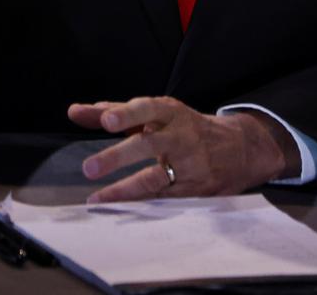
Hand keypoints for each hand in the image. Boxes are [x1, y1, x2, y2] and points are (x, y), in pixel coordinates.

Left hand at [67, 96, 297, 201]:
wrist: (240, 148)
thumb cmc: (185, 127)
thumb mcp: (156, 113)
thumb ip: (115, 112)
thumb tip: (75, 112)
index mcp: (171, 112)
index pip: (147, 108)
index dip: (127, 113)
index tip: (107, 120)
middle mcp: (181, 135)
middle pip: (149, 144)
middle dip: (119, 156)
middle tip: (89, 168)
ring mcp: (189, 164)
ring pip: (155, 177)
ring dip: (125, 189)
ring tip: (99, 198)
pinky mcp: (193, 189)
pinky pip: (162, 197)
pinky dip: (139, 203)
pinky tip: (118, 208)